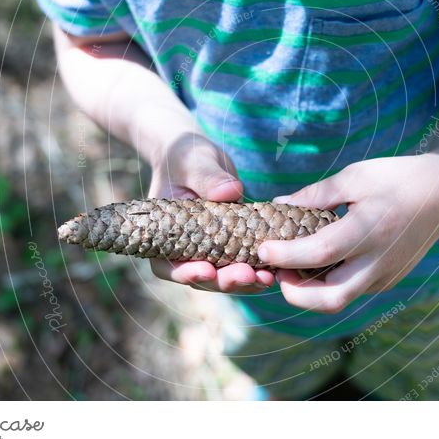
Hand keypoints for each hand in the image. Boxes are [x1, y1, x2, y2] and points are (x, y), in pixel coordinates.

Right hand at [147, 133, 274, 293]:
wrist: (198, 157)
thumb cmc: (187, 157)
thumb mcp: (194, 162)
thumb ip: (208, 177)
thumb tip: (230, 191)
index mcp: (165, 234)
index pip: (167, 265)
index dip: (186, 273)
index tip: (207, 271)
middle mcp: (184, 249)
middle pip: (201, 278)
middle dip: (224, 281)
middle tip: (247, 276)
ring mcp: (208, 250)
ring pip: (223, 277)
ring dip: (244, 282)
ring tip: (266, 278)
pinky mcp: (230, 245)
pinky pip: (241, 263)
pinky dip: (256, 269)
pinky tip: (273, 269)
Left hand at [257, 154, 438, 312]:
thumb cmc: (396, 178)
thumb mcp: (355, 177)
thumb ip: (315, 195)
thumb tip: (278, 205)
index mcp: (369, 231)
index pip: (319, 253)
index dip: (286, 255)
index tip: (262, 248)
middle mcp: (378, 262)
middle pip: (330, 299)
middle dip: (295, 294)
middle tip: (276, 272)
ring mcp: (385, 276)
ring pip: (339, 299)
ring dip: (310, 291)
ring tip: (290, 267)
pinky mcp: (388, 280)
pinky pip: (352, 290)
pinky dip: (328, 283)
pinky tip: (315, 263)